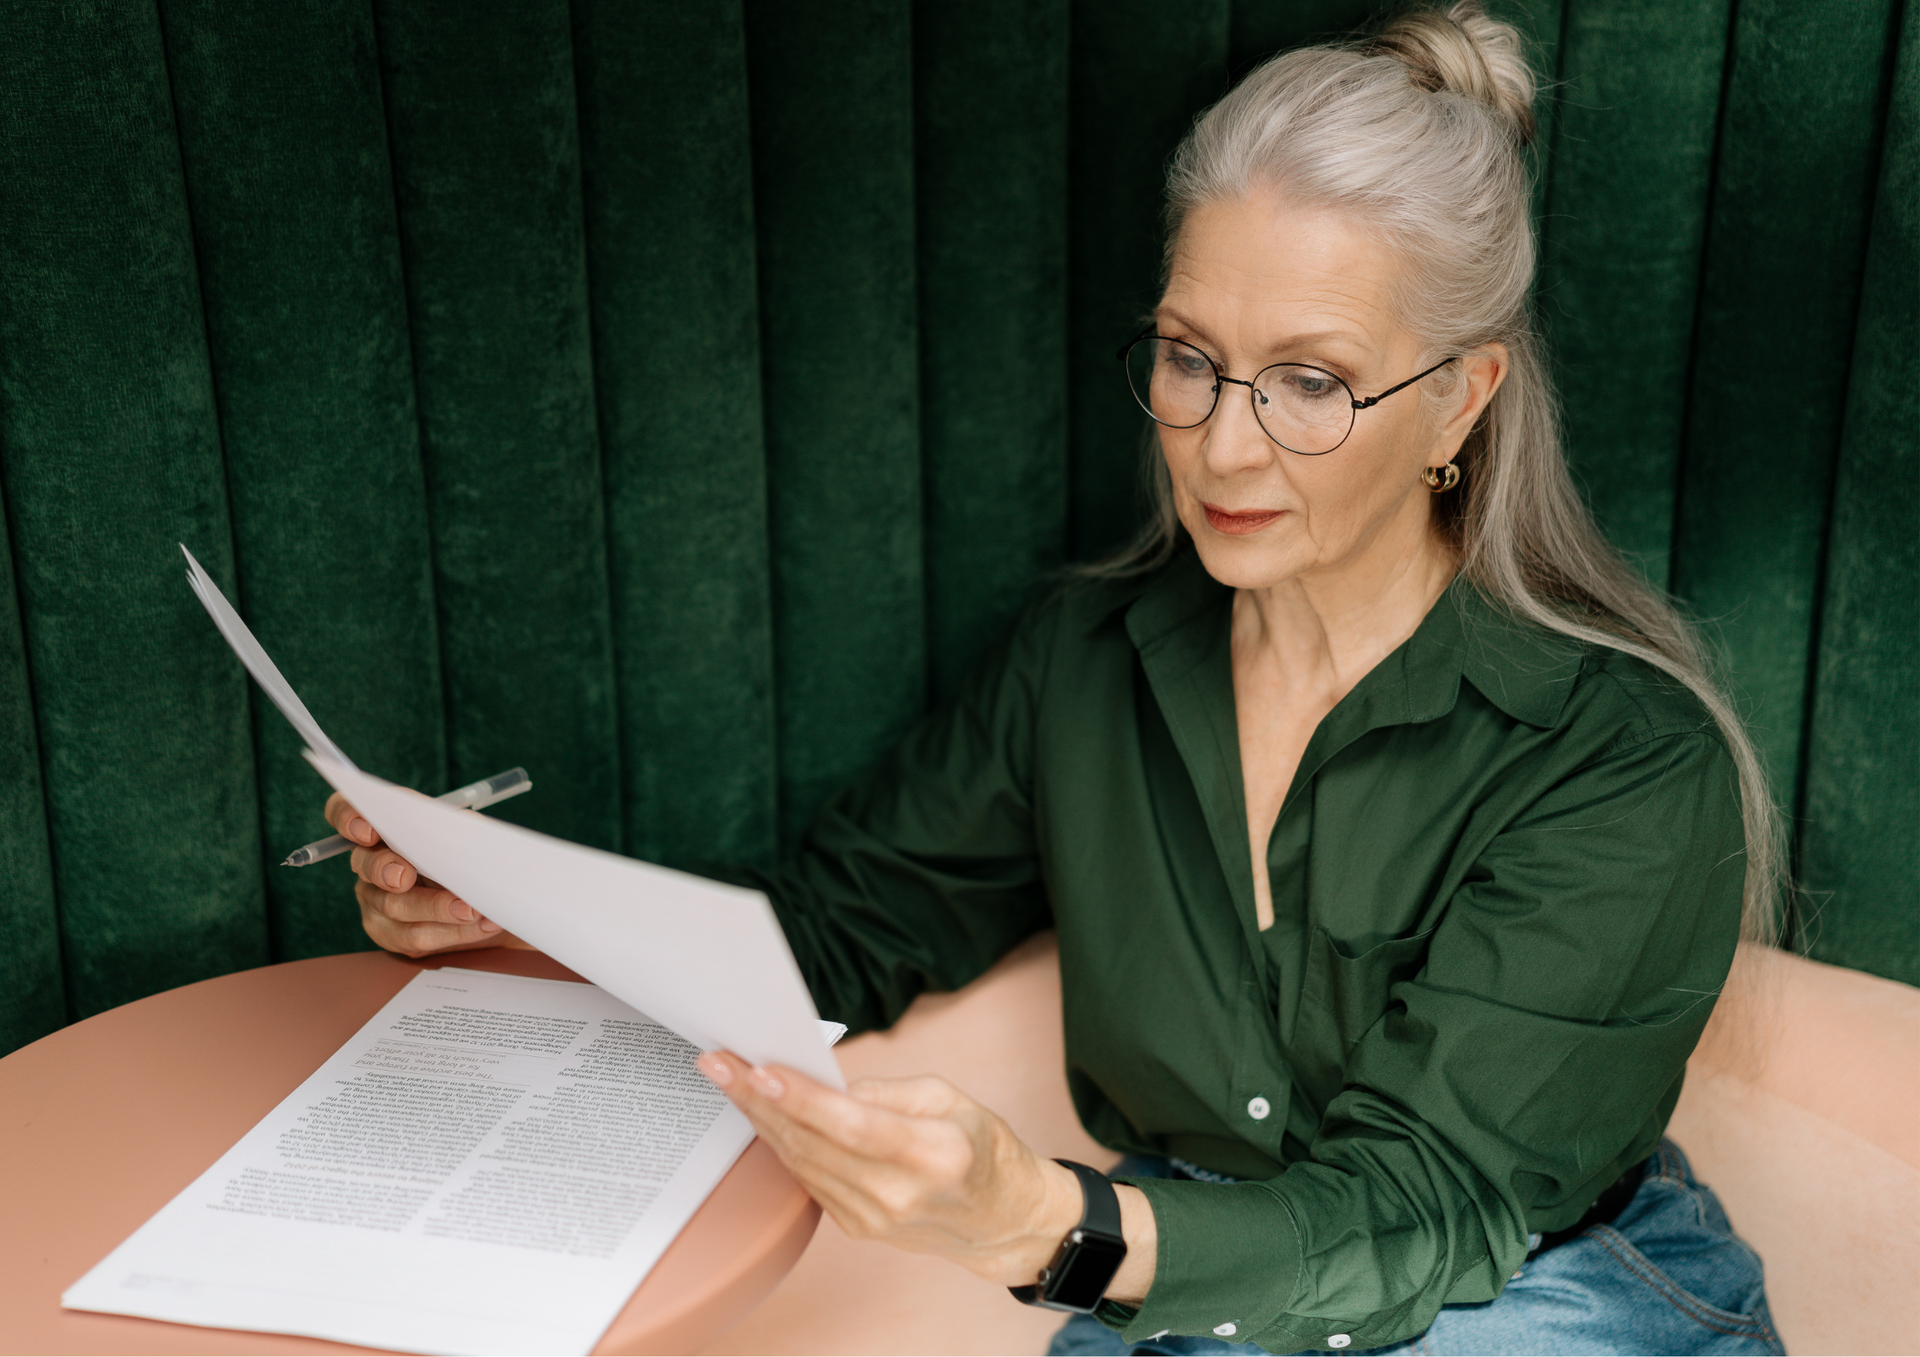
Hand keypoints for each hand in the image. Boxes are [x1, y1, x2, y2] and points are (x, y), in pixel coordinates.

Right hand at [323, 792, 524, 956]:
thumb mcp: (467, 832)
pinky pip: (413, 936)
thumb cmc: (467, 853)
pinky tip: (481, 925)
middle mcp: (371, 861)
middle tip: (404, 877)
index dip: (348, 818)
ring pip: (394, 906)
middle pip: (365, 863)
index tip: (368, 832)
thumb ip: (456, 826)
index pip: (346, 811)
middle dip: (385, 869)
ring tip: (472, 909)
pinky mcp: (389, 933)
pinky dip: (453, 931)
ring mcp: (375, 899)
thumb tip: (460, 829)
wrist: (484, 895)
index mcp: (384, 827)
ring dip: (436, 908)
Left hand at [695, 1052, 1157, 1303]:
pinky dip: (782, 1143)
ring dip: (760, 1120)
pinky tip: (761, 1114)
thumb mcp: (951, 1098)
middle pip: (814, 1143)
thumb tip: (828, 1085)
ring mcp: (874, 1217)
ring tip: (729, 1080)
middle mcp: (898, 1194)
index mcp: (933, 1154)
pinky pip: (809, 1179)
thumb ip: (888, 1091)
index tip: (761, 1071)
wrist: (1001, 1221)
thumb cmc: (982, 1148)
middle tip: (719, 1063)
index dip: (802, 1099)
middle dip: (759, 1100)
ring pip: (801, 1162)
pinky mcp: (857, 1226)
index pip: (853, 1124)